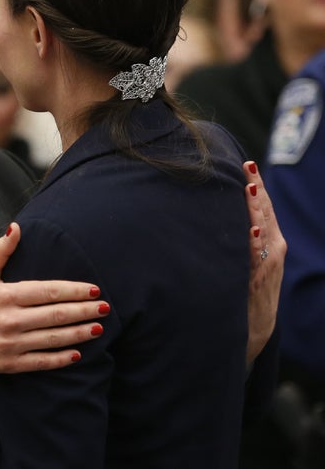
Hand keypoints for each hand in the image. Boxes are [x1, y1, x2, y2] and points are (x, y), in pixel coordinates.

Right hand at [0, 222, 105, 376]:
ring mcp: (10, 344)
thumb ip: (0, 251)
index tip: (94, 289)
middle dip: (83, 311)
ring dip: (78, 333)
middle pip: (55, 315)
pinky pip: (41, 361)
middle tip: (106, 307)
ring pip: (52, 338)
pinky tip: (78, 353)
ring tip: (99, 328)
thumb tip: (16, 227)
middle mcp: (9, 320)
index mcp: (5, 295)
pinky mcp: (9, 364)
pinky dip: (61, 358)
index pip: (47, 292)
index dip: (73, 290)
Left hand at [243, 161, 286, 364]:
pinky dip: (254, 244)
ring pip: (262, 231)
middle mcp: (272, 249)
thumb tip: (217, 209)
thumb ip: (239, 236)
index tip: (246, 163)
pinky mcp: (259, 280)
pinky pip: (256, 258)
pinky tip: (251, 230)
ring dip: (255, 210)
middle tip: (248, 167)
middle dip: (256, 190)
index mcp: (269, 240)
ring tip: (249, 188)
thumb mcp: (245, 257)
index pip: (262, 207)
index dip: (255, 185)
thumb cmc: (244, 287)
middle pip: (264, 213)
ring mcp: (267, 264)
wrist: (254, 326)